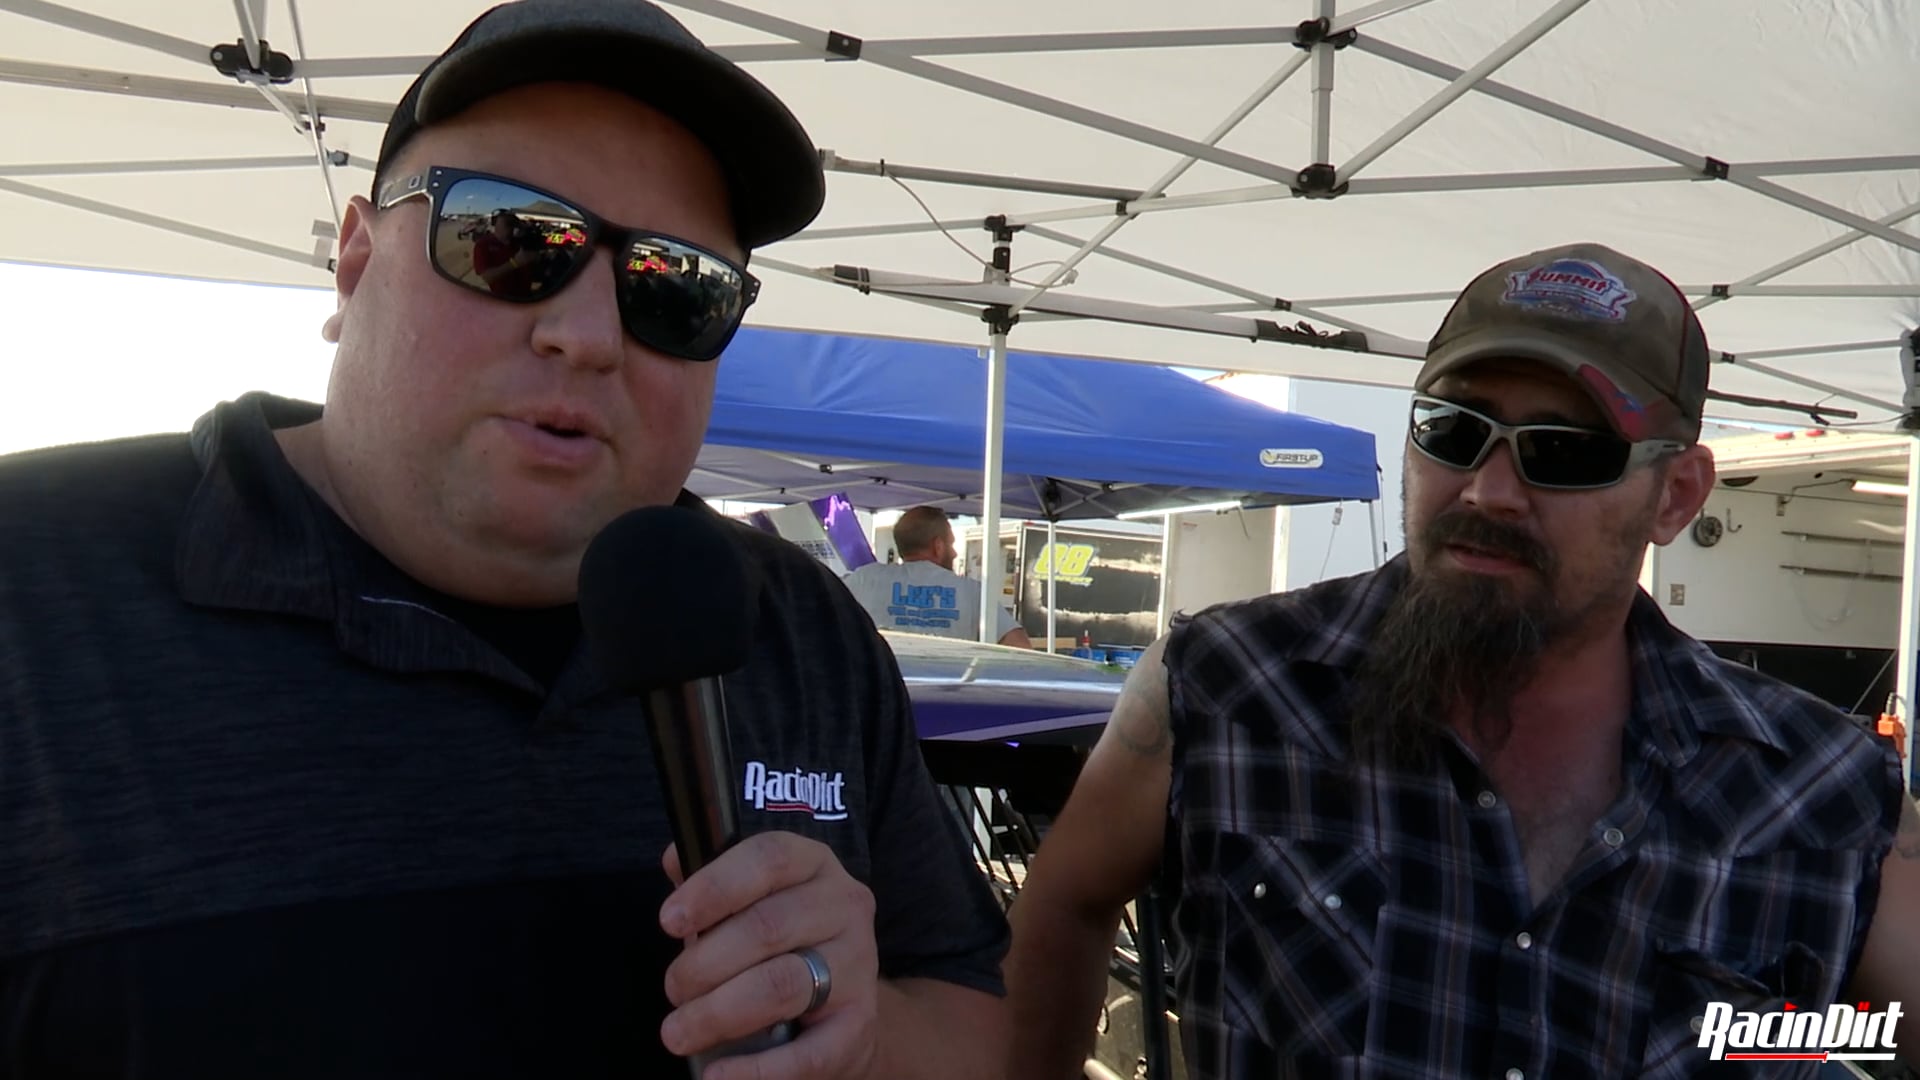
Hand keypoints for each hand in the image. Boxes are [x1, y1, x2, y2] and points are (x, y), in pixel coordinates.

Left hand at [659, 832, 879, 1079]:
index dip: (715, 886)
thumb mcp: (752, 902)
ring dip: (718, 1012)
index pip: (769, 858)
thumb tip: (676, 858)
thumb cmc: (783, 944)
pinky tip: (717, 1077)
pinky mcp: (859, 1025)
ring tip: (678, 1032)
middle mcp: (844, 907)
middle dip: (704, 963)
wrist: (846, 1006)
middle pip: (768, 927)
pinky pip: (807, 1054)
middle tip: (673, 990)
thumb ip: (713, 882)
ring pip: (781, 985)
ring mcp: (859, 966)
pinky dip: (756, 1071)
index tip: (668, 921)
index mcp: (814, 865)